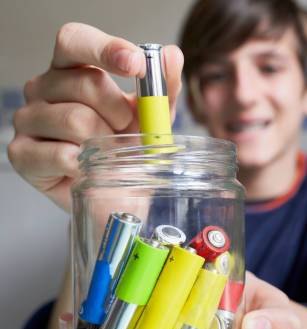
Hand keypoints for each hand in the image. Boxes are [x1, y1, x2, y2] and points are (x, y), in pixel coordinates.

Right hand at [7, 23, 182, 211]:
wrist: (119, 197)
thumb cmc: (128, 150)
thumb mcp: (153, 117)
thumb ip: (163, 87)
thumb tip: (172, 55)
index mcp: (71, 69)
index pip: (75, 40)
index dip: (106, 48)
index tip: (137, 63)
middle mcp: (42, 88)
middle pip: (85, 83)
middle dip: (120, 112)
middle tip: (127, 131)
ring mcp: (27, 119)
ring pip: (75, 120)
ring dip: (106, 142)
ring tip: (109, 153)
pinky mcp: (22, 154)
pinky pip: (62, 154)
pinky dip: (86, 166)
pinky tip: (89, 169)